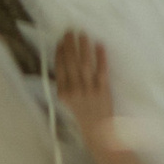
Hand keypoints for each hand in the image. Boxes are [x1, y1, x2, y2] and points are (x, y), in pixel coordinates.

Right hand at [53, 28, 115, 142]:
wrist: (98, 131)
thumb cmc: (82, 114)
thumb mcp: (68, 102)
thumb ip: (65, 84)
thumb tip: (64, 61)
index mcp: (63, 93)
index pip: (60, 68)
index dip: (60, 53)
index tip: (60, 41)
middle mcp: (75, 91)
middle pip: (71, 63)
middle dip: (70, 46)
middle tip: (70, 32)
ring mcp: (89, 90)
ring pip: (85, 64)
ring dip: (83, 48)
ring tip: (82, 35)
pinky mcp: (103, 90)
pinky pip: (102, 71)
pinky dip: (101, 57)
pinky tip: (99, 45)